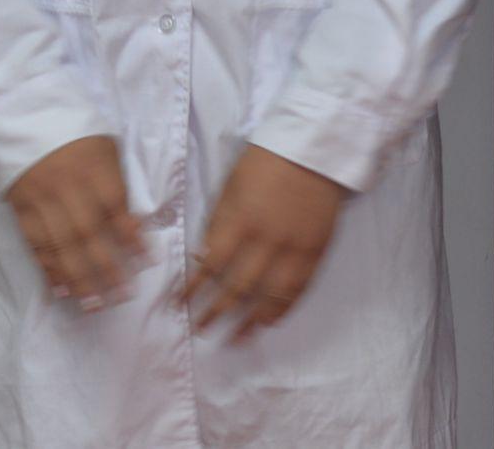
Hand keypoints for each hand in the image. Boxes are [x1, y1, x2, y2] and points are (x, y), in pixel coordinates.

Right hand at [4, 136, 144, 310]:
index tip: (146, 263)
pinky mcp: (20, 206)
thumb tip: (136, 221)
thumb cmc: (72, 129)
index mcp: (92, 169)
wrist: (20, 111)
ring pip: (61, 244)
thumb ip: (117, 181)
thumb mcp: (104, 145)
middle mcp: (68, 188)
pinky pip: (34, 242)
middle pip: (88, 235)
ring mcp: (41, 200)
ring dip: (78, 278)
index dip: (131, 238)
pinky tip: (59, 288)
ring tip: (93, 304)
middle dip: (106, 268)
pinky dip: (47, 267)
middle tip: (122, 296)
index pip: (116, 210)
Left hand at [181, 145, 345, 333]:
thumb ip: (219, 225)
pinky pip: (297, 291)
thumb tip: (205, 258)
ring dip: (249, 321)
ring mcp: (293, 251)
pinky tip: (268, 322)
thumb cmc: (263, 165)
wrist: (312, 154)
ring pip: (269, 297)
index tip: (179, 305)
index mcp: (240, 221)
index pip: (211, 266)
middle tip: (202, 329)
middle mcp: (266, 242)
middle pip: (238, 288)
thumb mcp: (230, 189)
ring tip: (235, 339)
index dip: (193, 289)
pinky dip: (282, 310)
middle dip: (216, 312)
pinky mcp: (314, 255)